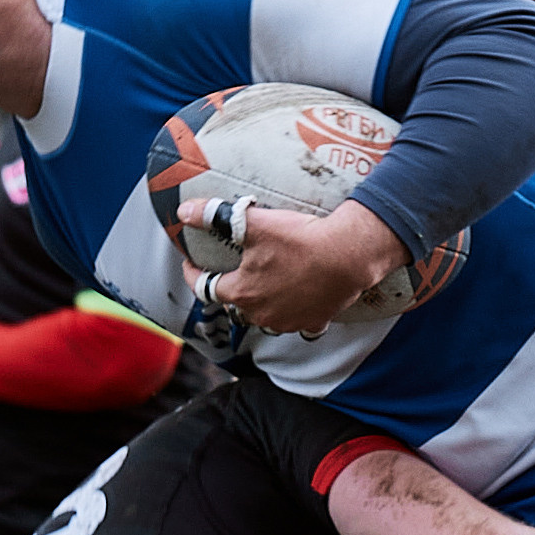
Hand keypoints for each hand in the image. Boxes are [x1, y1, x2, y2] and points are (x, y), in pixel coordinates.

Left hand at [176, 196, 406, 336]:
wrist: (349, 255)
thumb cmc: (301, 240)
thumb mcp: (254, 223)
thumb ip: (216, 216)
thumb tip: (185, 211)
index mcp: (242, 292)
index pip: (204, 288)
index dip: (193, 274)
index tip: (190, 264)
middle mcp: (262, 314)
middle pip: (235, 303)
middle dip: (229, 288)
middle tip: (232, 269)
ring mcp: (289, 322)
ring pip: (264, 315)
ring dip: (260, 302)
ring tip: (264, 283)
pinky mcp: (314, 321)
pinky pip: (297, 321)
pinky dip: (292, 310)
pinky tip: (297, 297)